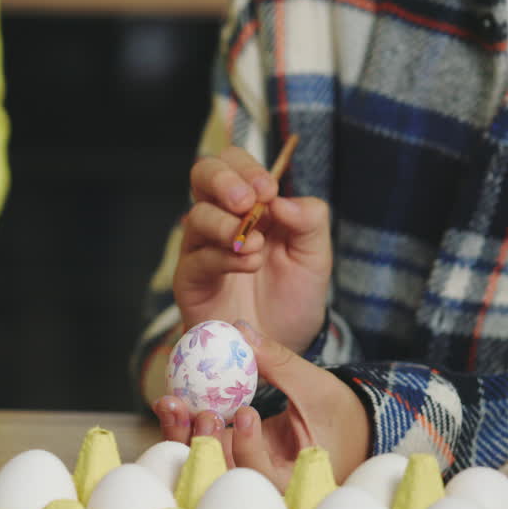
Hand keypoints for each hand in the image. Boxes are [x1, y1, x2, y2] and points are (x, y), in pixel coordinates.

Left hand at [152, 320, 369, 489]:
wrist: (341, 428)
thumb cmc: (337, 412)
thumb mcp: (314, 385)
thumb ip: (277, 362)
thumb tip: (240, 328)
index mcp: (291, 479)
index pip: (263, 472)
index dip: (249, 446)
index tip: (247, 413)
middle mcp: (259, 483)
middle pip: (222, 474)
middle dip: (199, 442)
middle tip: (187, 409)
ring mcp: (239, 470)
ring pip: (204, 462)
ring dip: (183, 434)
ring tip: (170, 403)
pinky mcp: (227, 455)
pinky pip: (202, 446)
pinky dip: (185, 426)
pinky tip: (170, 403)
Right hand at [176, 146, 331, 353]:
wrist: (283, 344)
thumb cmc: (294, 296)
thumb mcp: (316, 255)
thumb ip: (309, 220)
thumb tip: (280, 199)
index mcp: (251, 204)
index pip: (235, 164)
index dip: (247, 168)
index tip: (269, 190)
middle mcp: (221, 218)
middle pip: (203, 175)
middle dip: (224, 181)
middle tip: (248, 201)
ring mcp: (202, 248)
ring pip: (196, 216)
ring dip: (226, 224)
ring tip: (254, 245)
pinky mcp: (191, 280)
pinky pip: (197, 258)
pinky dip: (223, 257)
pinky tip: (247, 264)